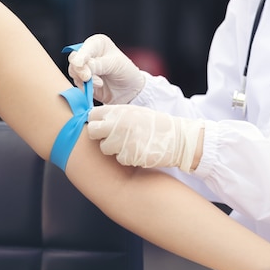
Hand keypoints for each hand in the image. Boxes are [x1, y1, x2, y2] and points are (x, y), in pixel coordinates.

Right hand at [67, 34, 144, 103]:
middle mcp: (88, 53)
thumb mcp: (115, 64)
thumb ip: (97, 64)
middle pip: (74, 59)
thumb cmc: (126, 71)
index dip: (80, 56)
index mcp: (97, 43)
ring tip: (100, 83)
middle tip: (87, 78)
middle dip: (80, 69)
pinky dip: (84, 87)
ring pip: (73, 72)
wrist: (130, 90)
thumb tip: (80, 66)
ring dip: (84, 80)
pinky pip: (77, 83)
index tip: (79, 64)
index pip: (84, 48)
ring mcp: (84, 68)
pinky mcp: (82, 81)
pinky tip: (96, 88)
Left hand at [87, 104, 203, 171]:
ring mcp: (123, 140)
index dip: (96, 121)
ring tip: (128, 144)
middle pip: (92, 131)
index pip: (92, 115)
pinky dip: (126, 157)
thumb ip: (114, 115)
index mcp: (118, 110)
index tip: (101, 125)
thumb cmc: (154, 125)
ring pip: (104, 148)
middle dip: (99, 136)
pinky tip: (137, 151)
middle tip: (111, 138)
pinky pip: (119, 158)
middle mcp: (118, 124)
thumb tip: (96, 119)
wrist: (177, 139)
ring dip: (113, 149)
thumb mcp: (133, 112)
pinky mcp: (129, 156)